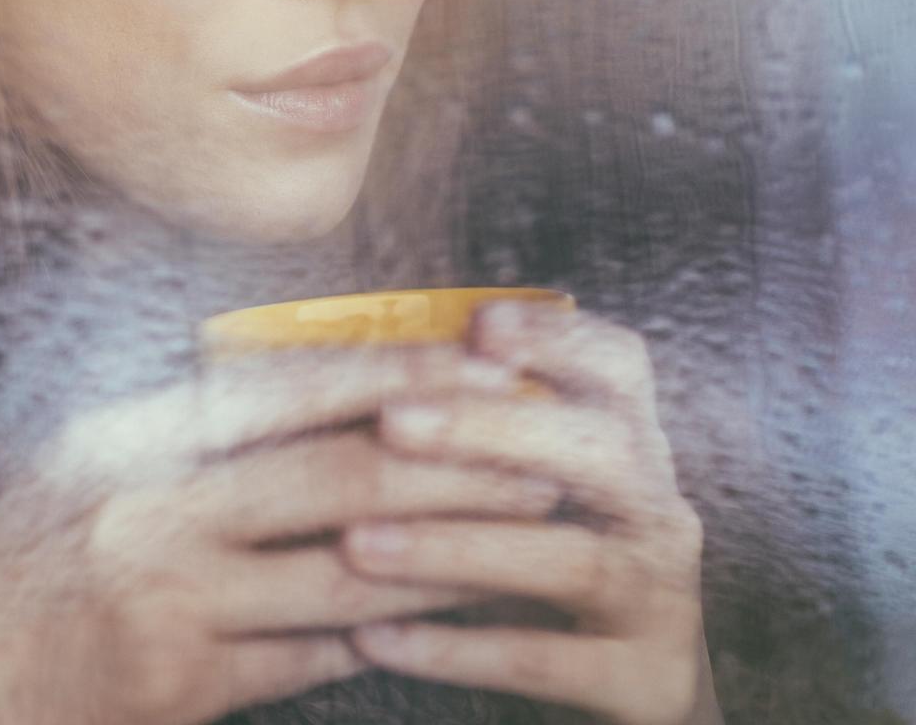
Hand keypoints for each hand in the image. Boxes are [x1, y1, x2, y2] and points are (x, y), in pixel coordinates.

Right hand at [0, 343, 560, 724]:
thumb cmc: (18, 570)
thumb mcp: (84, 471)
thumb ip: (187, 434)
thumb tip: (317, 393)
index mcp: (124, 434)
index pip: (284, 387)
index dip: (396, 372)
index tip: (482, 363)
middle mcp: (141, 505)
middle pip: (335, 477)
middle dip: (454, 463)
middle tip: (544, 453)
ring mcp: (160, 599)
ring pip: (343, 571)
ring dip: (447, 555)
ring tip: (525, 533)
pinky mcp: (177, 684)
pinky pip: (310, 655)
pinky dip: (384, 635)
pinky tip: (443, 621)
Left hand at [340, 302, 720, 724]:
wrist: (633, 693)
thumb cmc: (542, 574)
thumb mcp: (522, 489)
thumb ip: (470, 431)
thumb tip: (350, 365)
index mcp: (627, 447)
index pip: (620, 367)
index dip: (559, 337)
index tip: (481, 324)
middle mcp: (658, 512)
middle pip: (600, 449)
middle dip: (492, 429)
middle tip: (392, 421)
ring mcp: (662, 600)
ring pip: (572, 561)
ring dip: (456, 547)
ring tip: (355, 544)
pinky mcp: (647, 682)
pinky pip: (546, 663)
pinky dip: (457, 650)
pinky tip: (375, 639)